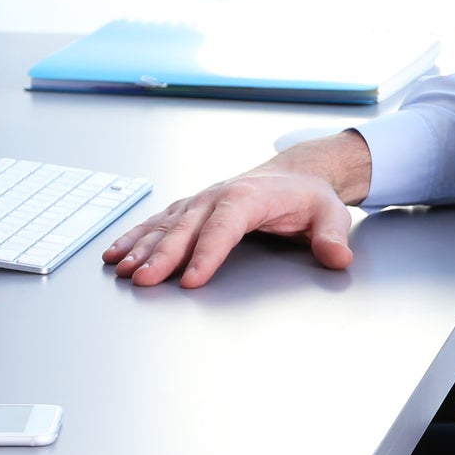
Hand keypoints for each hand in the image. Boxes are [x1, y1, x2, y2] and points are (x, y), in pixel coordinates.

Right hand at [99, 129, 372, 288]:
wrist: (296, 174)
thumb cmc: (309, 198)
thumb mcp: (331, 214)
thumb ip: (331, 236)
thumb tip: (337, 256)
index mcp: (250, 196)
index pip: (226, 226)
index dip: (208, 252)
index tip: (192, 279)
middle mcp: (219, 196)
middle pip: (187, 227)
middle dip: (163, 255)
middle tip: (144, 281)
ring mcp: (201, 201)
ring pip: (166, 225)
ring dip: (142, 247)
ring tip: (122, 269)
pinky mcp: (190, 209)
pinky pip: (158, 222)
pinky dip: (135, 237)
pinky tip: (116, 254)